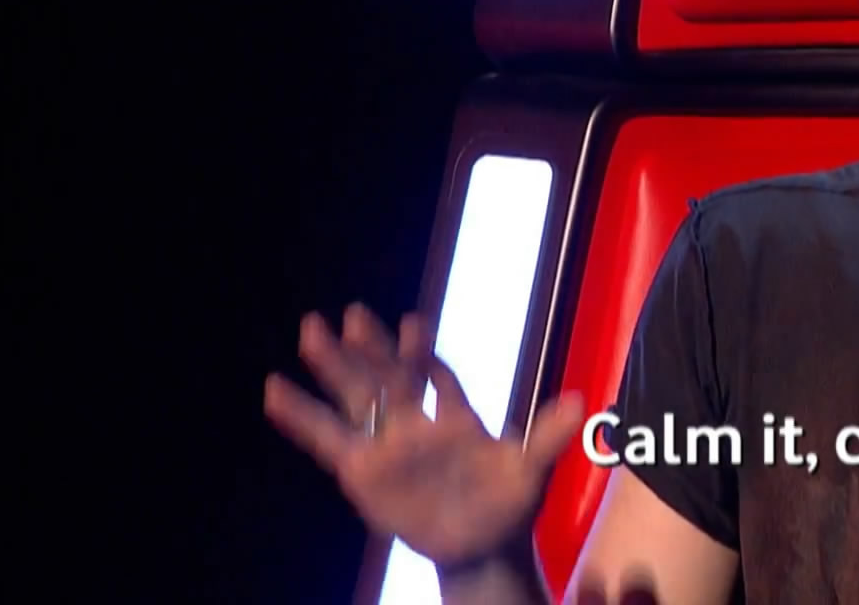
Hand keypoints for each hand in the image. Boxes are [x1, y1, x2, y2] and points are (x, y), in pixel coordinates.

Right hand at [263, 304, 587, 570]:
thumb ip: (548, 434)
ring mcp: (386, 445)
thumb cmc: (507, 503)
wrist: (481, 545)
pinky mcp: (361, 473)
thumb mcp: (531, 468)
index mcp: (454, 416)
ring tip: (312, 329)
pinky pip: (327, 441)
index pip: (435, 376)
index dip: (424, 352)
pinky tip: (276, 391)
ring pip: (355, 399)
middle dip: (371, 347)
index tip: (413, 323)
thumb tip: (582, 401)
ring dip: (334, 368)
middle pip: (389, 378)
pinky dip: (301, 418)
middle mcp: (416, 423)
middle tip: (353, 312)